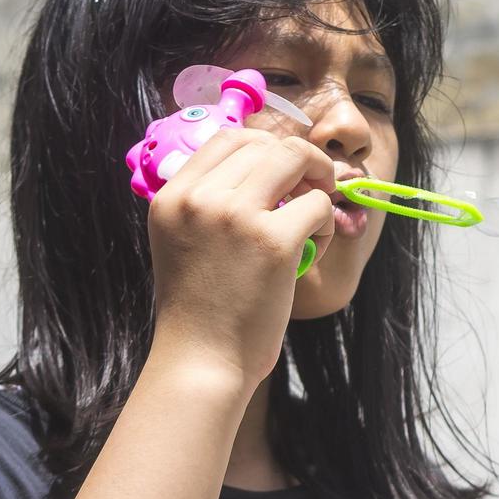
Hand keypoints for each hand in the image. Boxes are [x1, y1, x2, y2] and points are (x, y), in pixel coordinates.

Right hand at [145, 128, 334, 393]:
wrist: (200, 362)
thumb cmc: (201, 308)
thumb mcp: (184, 241)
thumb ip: (211, 201)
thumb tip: (266, 162)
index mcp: (172, 196)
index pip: (228, 136)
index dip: (266, 146)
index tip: (283, 172)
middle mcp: (199, 198)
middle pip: (267, 143)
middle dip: (300, 160)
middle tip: (312, 188)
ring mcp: (235, 215)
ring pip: (296, 159)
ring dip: (317, 182)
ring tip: (314, 217)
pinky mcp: (273, 240)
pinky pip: (318, 204)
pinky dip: (326, 224)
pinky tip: (313, 250)